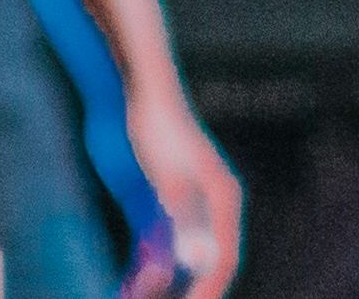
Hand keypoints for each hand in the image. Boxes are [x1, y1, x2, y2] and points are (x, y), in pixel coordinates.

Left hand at [120, 81, 242, 298]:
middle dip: (189, 288)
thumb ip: (183, 217)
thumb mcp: (167, 174)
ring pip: (183, 248)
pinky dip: (151, 255)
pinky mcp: (164, 191)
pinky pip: (162, 233)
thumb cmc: (153, 124)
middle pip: (206, 257)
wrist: (135, 82)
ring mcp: (188, 196)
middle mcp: (211, 202)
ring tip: (142, 296)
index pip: (224, 258)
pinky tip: (133, 271)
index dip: (209, 288)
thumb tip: (197, 262)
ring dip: (168, 276)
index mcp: (222, 199)